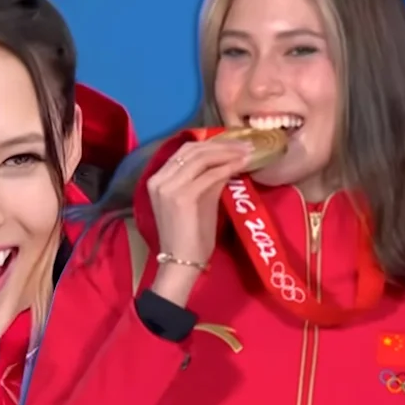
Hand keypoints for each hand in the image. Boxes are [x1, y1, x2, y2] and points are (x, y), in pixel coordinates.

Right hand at [146, 138, 250, 306]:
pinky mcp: (183, 196)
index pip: (185, 150)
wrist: (182, 262)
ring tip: (246, 153)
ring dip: (227, 153)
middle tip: (245, 145)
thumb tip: (228, 160)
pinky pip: (210, 174)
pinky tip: (241, 165)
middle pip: (193, 149)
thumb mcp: (199, 200)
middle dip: (222, 144)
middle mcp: (159, 179)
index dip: (211, 143)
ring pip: (202, 158)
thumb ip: (208, 179)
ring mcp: (169, 187)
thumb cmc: (190, 235)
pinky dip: (228, 167)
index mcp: (158, 178)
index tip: (233, 142)